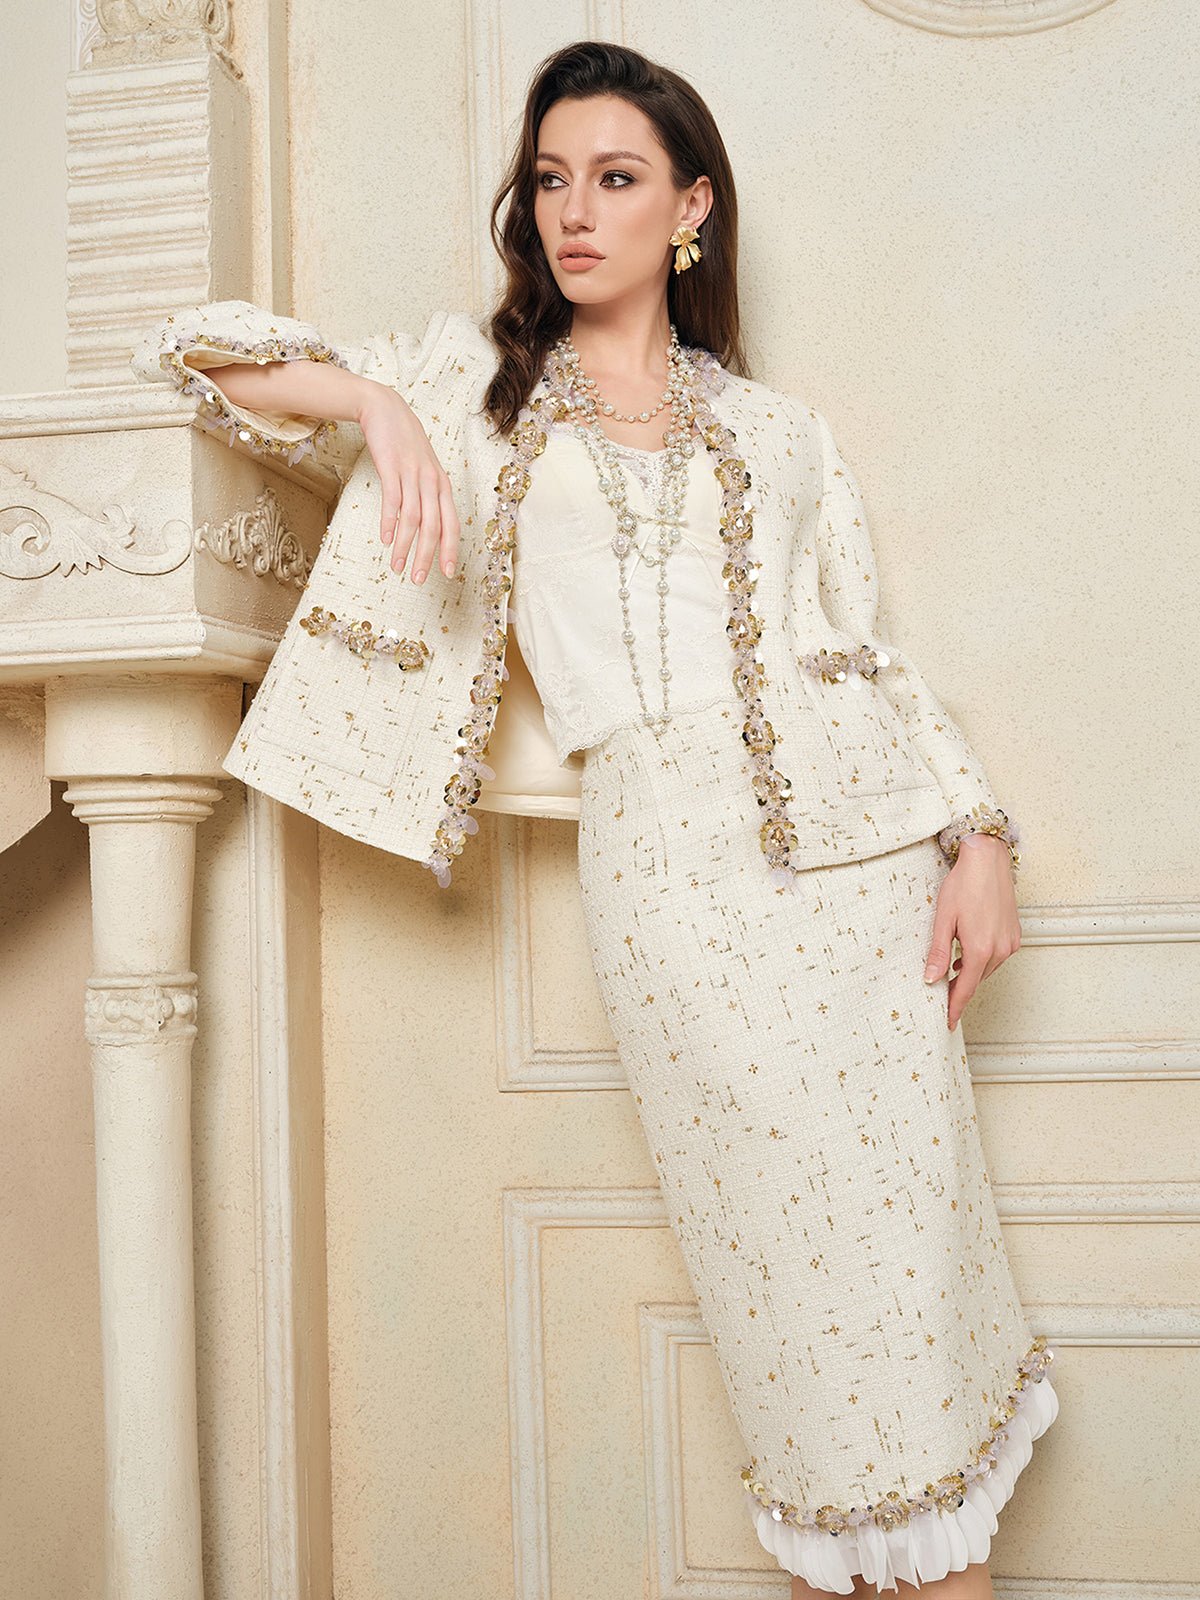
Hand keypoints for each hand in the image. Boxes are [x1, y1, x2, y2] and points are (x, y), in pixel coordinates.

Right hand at [355, 381, 460, 582]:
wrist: (386, 409)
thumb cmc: (405, 444)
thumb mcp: (424, 470)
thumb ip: (427, 497)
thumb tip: (425, 529)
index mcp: (442, 485)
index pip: (452, 524)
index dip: (450, 551)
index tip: (446, 574)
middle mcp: (432, 481)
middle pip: (434, 527)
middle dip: (427, 557)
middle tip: (419, 579)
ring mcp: (412, 474)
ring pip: (414, 519)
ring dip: (405, 547)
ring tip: (397, 567)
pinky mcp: (392, 467)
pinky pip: (393, 500)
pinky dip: (390, 522)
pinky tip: (385, 539)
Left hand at [923, 834, 1020, 1030]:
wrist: (988, 861)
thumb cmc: (963, 885)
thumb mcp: (943, 920)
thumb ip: (937, 952)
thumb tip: (931, 979)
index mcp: (980, 949)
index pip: (965, 989)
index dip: (954, 1007)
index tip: (947, 1022)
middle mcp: (1000, 950)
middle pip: (976, 981)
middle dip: (959, 990)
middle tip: (942, 998)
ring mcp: (1010, 943)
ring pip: (986, 969)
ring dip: (969, 973)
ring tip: (950, 973)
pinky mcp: (1014, 935)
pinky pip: (996, 957)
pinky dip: (981, 960)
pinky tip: (966, 953)